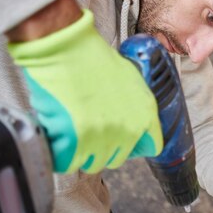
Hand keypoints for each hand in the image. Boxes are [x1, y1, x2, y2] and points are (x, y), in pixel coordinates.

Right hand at [8, 9, 162, 172]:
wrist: (66, 49)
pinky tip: (59, 138)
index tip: (125, 141)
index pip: (153, 145)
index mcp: (146, 113)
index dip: (135, 144)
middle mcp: (128, 129)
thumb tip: (128, 116)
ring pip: (93, 163)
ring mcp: (102, 137)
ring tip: (73, 131)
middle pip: (118, 157)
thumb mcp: (130, 78)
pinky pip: (68, 162)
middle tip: (91, 132)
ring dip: (82, 152)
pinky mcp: (76, 141)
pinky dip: (61, 154)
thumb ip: (135, 103)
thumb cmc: (93, 58)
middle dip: (104, 148)